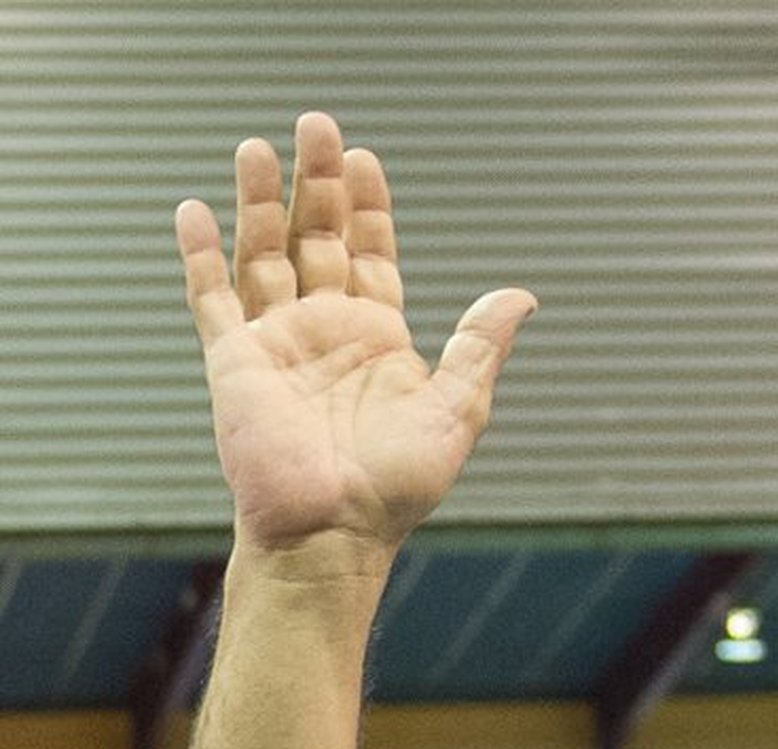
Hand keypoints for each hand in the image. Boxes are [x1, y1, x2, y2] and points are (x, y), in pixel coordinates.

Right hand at [178, 112, 535, 559]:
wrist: (333, 532)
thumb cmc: (397, 488)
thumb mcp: (457, 412)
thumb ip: (479, 348)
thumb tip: (521, 297)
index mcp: (378, 341)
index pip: (372, 256)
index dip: (370, 208)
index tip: (365, 161)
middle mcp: (327, 333)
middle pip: (319, 239)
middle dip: (319, 185)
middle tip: (318, 127)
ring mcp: (278, 343)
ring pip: (265, 254)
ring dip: (261, 202)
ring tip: (258, 148)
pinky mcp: (235, 361)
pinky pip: (212, 297)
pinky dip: (201, 255)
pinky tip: (196, 211)